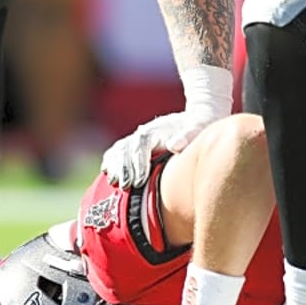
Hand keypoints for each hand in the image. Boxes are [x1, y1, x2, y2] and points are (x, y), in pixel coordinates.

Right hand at [100, 109, 217, 187]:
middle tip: (126, 186)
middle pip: (127, 148)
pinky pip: (117, 151)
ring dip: (115, 166)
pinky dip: (111, 161)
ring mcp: (138, 137)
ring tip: (114, 183)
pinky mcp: (135, 144)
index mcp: (157, 130)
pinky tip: (108, 173)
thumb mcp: (198, 127)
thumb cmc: (197, 126)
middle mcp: (144, 132)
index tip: (140, 181)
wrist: (195, 118)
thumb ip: (187, 135)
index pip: (141, 144)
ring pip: (119, 149)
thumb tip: (173, 145)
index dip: (138, 162)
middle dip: (125, 168)